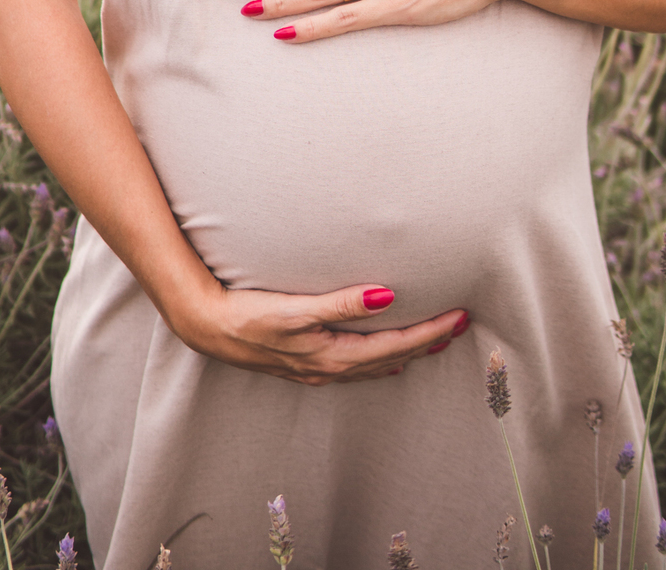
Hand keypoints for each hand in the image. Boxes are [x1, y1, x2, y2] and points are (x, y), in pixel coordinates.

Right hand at [176, 279, 470, 384]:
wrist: (206, 327)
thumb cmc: (248, 315)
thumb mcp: (295, 309)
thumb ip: (341, 303)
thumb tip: (386, 296)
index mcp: (333, 355)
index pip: (395, 345)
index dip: (430, 332)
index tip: (459, 317)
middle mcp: (330, 367)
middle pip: (390, 357)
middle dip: (426, 342)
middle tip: (459, 325)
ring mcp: (316, 369)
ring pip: (373, 364)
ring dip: (405, 351)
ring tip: (432, 340)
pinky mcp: (304, 362)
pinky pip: (355, 365)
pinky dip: (377, 357)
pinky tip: (380, 354)